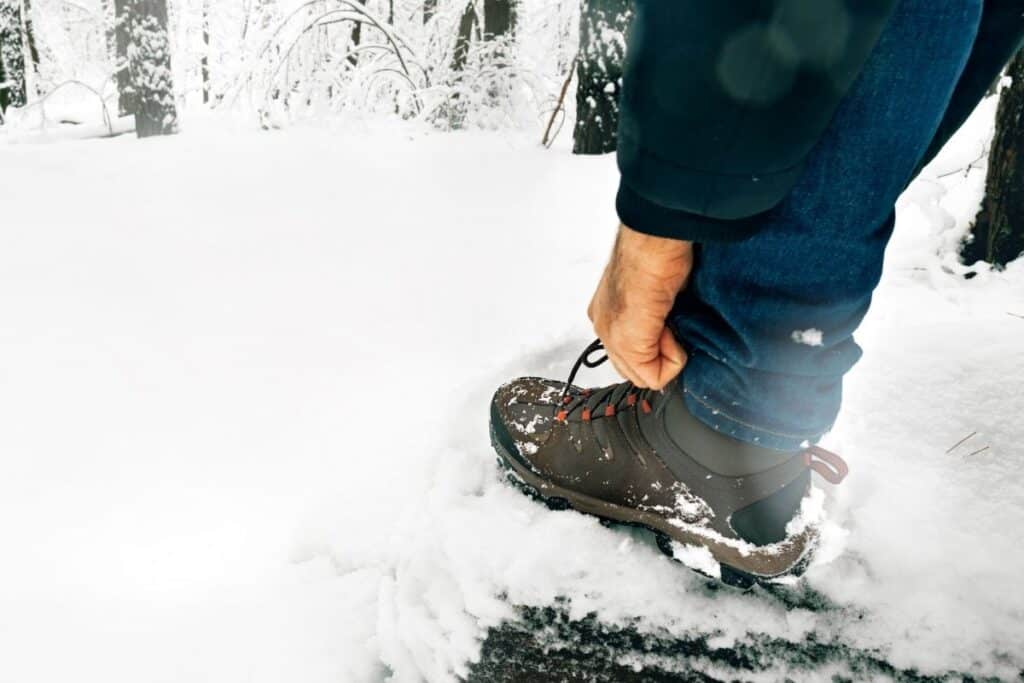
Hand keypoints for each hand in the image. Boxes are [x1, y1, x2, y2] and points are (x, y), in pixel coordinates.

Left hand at [587, 224, 692, 389]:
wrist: (655, 242)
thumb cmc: (659, 252)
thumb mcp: (658, 290)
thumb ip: (656, 317)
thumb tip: (673, 332)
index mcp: (607, 312)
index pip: (629, 354)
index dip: (658, 347)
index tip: (671, 321)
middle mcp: (604, 326)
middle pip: (633, 369)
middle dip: (660, 358)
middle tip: (673, 325)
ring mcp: (611, 335)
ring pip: (643, 376)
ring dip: (668, 357)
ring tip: (672, 322)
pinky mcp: (627, 342)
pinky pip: (654, 376)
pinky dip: (674, 359)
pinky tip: (671, 327)